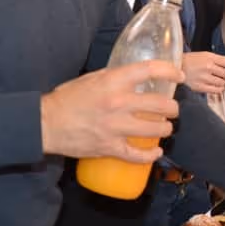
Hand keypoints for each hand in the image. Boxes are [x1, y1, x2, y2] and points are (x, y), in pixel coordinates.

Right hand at [40, 60, 184, 162]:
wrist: (45, 124)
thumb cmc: (67, 98)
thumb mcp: (91, 78)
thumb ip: (114, 77)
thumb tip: (136, 77)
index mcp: (113, 81)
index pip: (150, 70)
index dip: (170, 71)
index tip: (179, 75)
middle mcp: (118, 102)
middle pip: (161, 104)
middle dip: (172, 108)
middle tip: (172, 109)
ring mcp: (115, 127)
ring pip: (156, 129)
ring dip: (166, 129)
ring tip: (165, 128)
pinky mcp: (110, 147)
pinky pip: (138, 155)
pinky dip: (151, 155)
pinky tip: (156, 153)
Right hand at [182, 51, 224, 93]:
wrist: (174, 67)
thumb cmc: (189, 60)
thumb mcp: (202, 55)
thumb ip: (215, 60)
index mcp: (209, 57)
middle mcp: (208, 67)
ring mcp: (204, 77)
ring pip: (222, 83)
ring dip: (222, 83)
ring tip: (218, 81)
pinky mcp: (200, 87)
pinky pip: (215, 90)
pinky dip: (218, 89)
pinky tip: (216, 87)